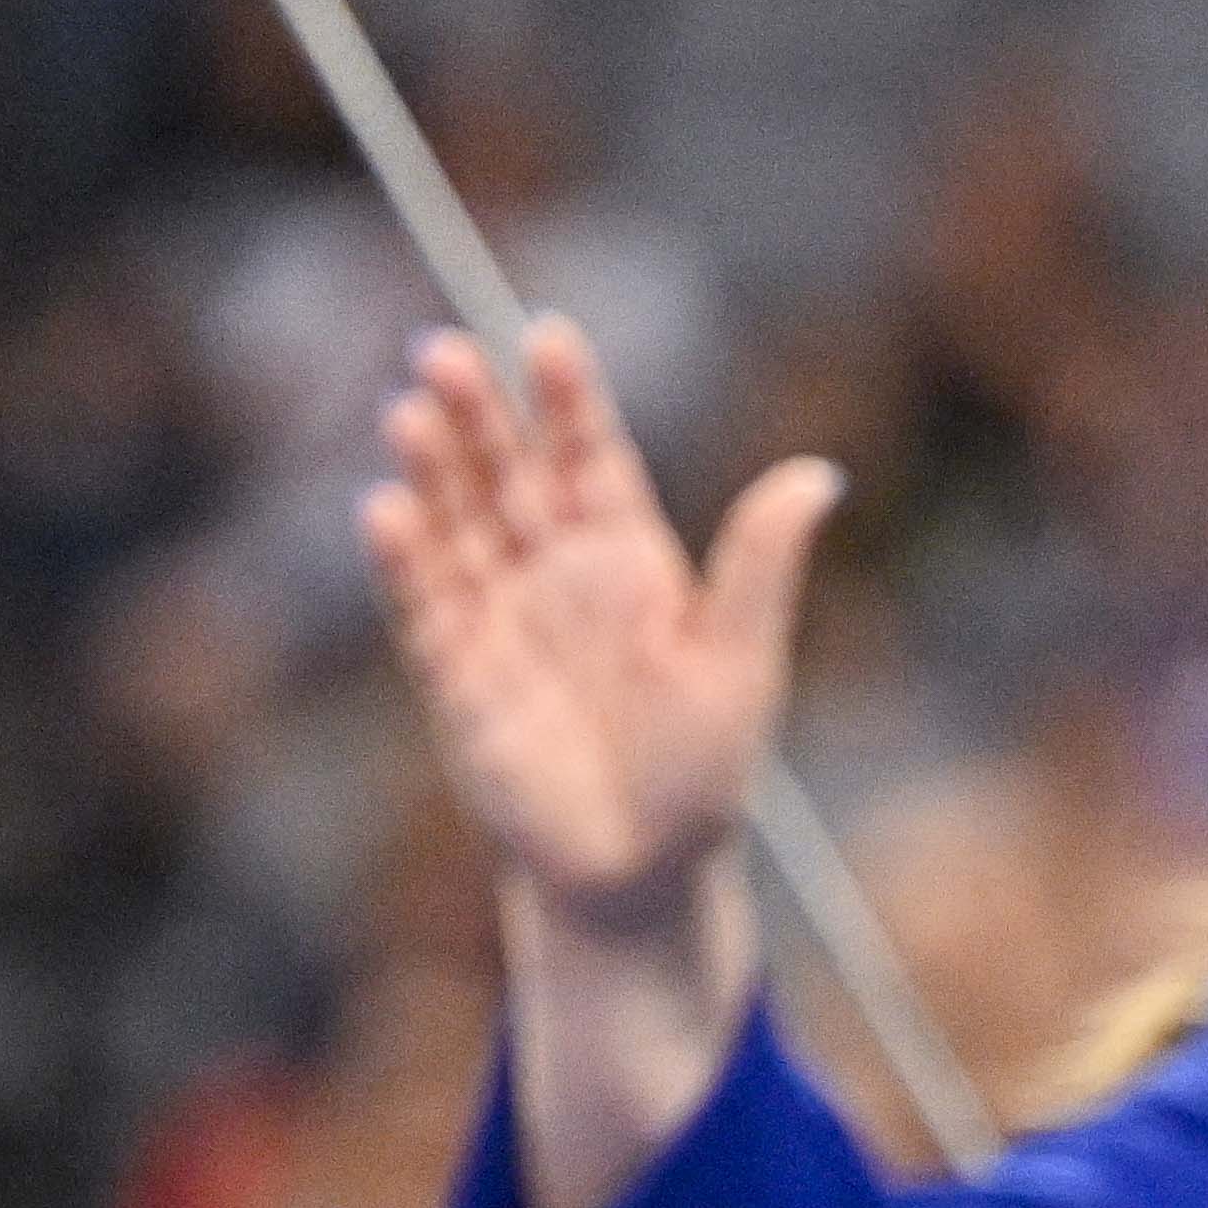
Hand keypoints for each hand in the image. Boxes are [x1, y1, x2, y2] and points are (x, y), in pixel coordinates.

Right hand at [364, 321, 841, 936]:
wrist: (640, 872)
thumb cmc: (704, 768)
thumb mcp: (743, 663)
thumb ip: (760, 567)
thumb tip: (821, 473)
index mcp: (627, 557)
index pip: (589, 456)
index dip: (568, 398)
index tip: (547, 335)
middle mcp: (554, 572)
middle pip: (508, 474)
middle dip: (479, 415)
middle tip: (445, 352)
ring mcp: (500, 618)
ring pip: (457, 524)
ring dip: (433, 470)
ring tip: (410, 412)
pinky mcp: (455, 675)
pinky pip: (422, 606)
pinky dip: (402, 559)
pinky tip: (386, 508)